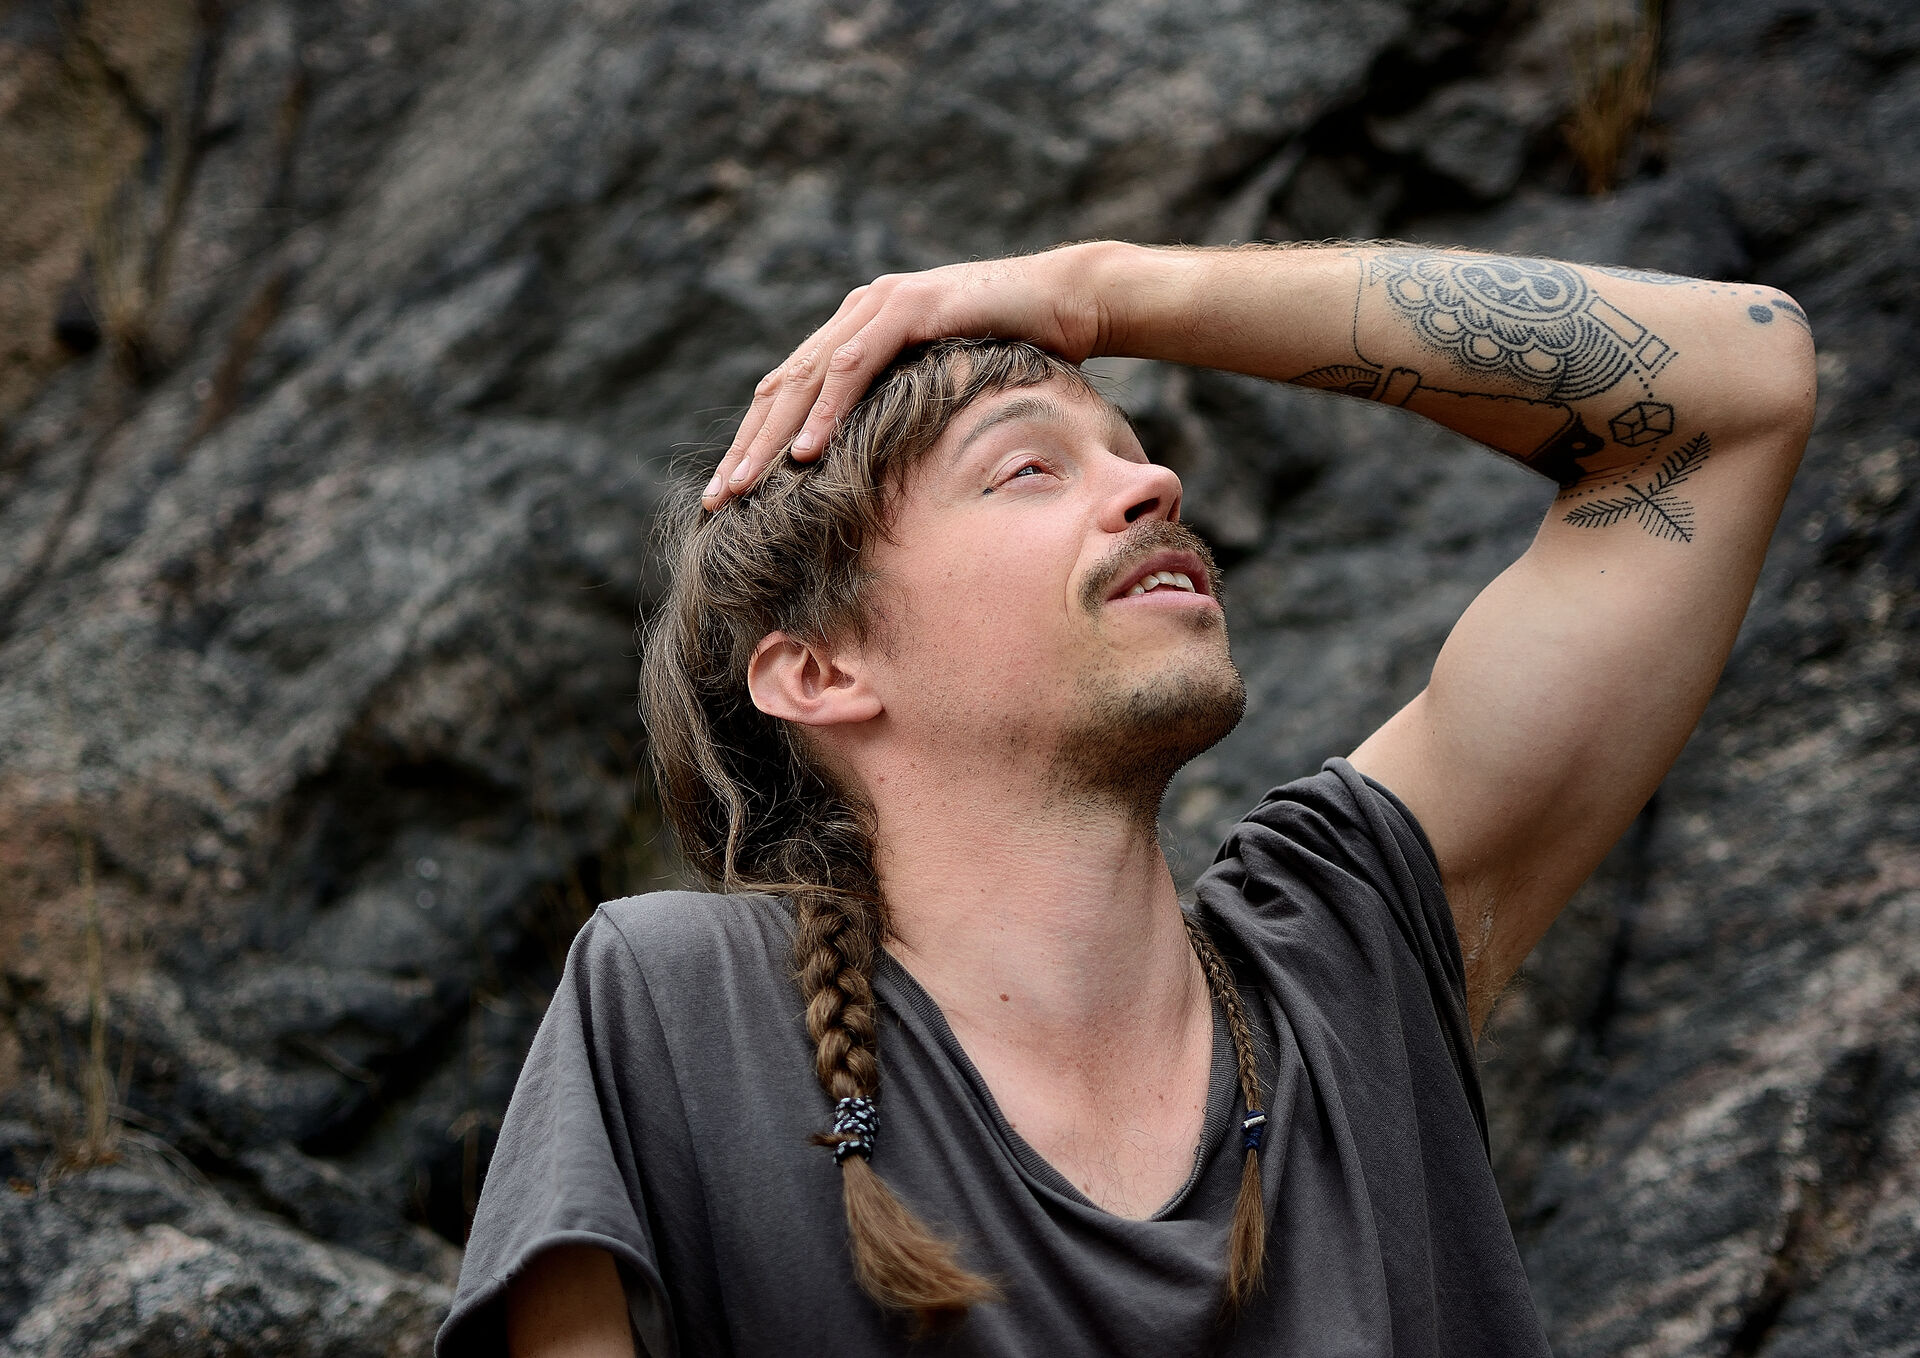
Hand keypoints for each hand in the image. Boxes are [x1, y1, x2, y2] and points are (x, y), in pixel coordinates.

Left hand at [702, 243, 1117, 507]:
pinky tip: (807, 448)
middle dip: (748, 447)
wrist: (1070, 301)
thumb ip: (905, 410)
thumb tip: (882, 469)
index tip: (731, 493)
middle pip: (784, 387)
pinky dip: (828, 408)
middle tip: (717, 498)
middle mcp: (858, 312)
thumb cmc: (1017, 350)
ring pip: (808, 378)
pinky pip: (855, 363)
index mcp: (857, 331)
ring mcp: (880, 304)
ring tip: (746, 485)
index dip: (757, 441)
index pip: (791, 391)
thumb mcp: (944, 389)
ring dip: (773, 437)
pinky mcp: (910, 307)